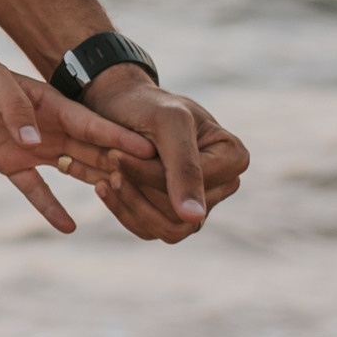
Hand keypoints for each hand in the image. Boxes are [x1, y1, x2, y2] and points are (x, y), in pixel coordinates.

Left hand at [0, 41, 159, 233]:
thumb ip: (14, 108)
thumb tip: (35, 142)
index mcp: (51, 103)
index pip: (93, 124)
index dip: (121, 139)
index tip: (153, 152)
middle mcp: (50, 127)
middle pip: (93, 151)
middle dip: (122, 168)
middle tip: (155, 190)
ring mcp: (32, 146)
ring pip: (74, 170)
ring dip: (98, 187)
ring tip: (127, 209)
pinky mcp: (9, 162)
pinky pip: (35, 189)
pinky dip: (50, 207)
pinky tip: (69, 228)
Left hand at [77, 69, 247, 241]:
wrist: (122, 106)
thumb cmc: (147, 106)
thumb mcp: (168, 125)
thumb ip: (184, 168)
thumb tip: (194, 218)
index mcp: (233, 157)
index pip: (193, 184)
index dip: (151, 174)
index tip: (116, 155)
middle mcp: (224, 184)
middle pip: (183, 211)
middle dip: (140, 188)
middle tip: (108, 161)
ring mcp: (200, 203)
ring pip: (168, 228)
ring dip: (130, 203)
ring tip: (104, 177)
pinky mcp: (174, 215)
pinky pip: (150, 229)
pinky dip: (123, 210)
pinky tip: (103, 186)